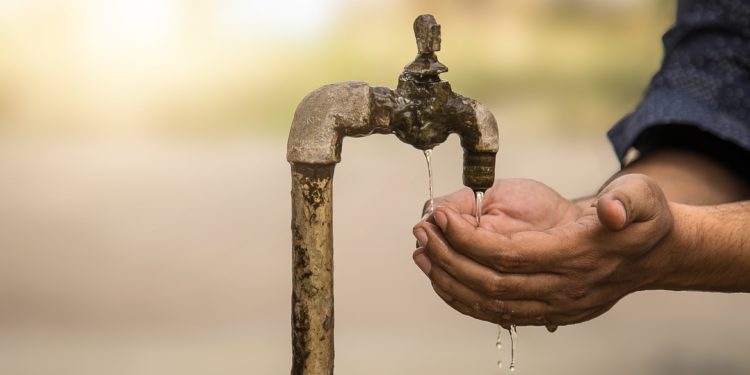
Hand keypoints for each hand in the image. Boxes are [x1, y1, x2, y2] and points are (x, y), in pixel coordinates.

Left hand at [412, 174, 673, 326]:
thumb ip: (629, 201)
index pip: (510, 255)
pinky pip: (496, 312)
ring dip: (448, 280)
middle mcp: (563, 287)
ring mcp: (554, 305)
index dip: (469, 239)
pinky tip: (440, 277)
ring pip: (489, 303)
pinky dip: (463, 298)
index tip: (441, 216)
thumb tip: (611, 211)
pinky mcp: (548, 312)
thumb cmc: (640, 219)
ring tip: (421, 252)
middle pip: (491, 283)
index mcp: (578, 255)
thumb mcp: (643, 198)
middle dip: (448, 258)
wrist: (649, 255)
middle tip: (421, 231)